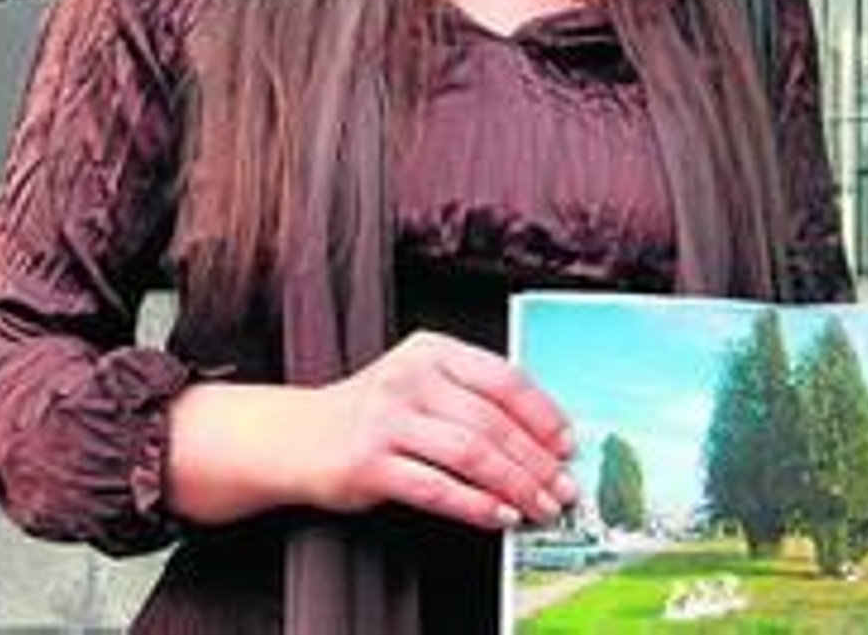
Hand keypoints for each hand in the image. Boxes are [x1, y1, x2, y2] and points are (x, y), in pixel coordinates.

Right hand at [309, 331, 576, 530]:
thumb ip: (472, 398)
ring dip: (515, 485)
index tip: (568, 444)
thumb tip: (542, 439)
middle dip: (536, 460)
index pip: (503, 377)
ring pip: (470, 453)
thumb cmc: (373, 413)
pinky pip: (436, 487)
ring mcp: (388, 419)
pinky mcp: (369, 462)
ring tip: (539, 507)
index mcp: (432, 350)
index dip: (543, 414)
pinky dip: (475, 506)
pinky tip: (498, 517)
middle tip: (563, 488)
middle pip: (492, 420)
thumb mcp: (422, 383)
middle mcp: (411, 378)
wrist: (298, 436)